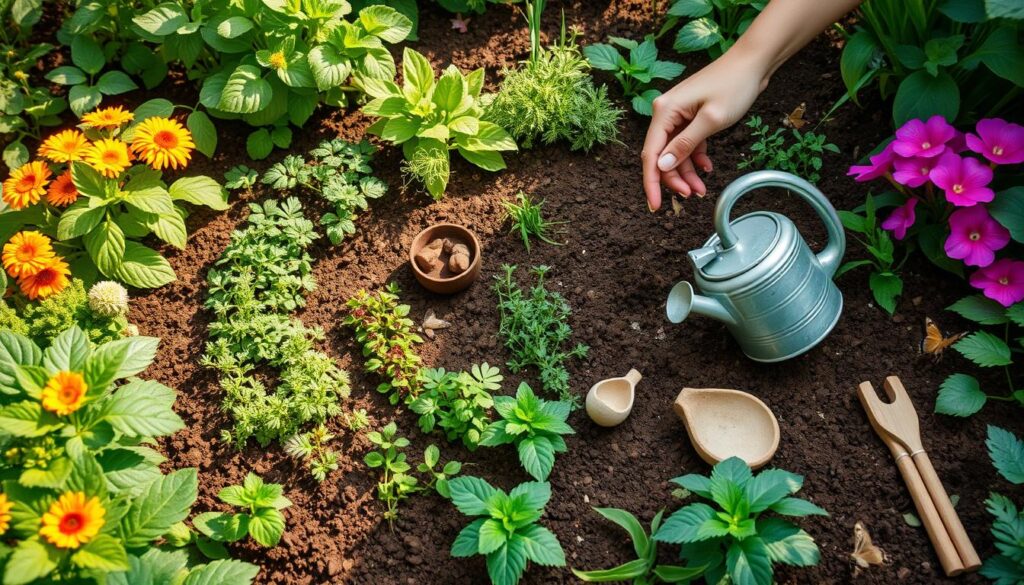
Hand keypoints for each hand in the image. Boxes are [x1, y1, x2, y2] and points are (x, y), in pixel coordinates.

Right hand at [641, 49, 766, 210]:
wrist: (752, 63)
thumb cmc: (733, 85)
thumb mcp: (711, 120)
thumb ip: (685, 145)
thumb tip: (662, 166)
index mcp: (665, 111)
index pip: (650, 154)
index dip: (651, 183)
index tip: (655, 206)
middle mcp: (666, 113)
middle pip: (661, 156)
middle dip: (674, 179)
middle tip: (692, 196)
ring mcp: (679, 115)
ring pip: (675, 153)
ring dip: (686, 172)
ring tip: (701, 189)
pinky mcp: (691, 117)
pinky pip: (687, 144)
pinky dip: (696, 159)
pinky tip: (707, 169)